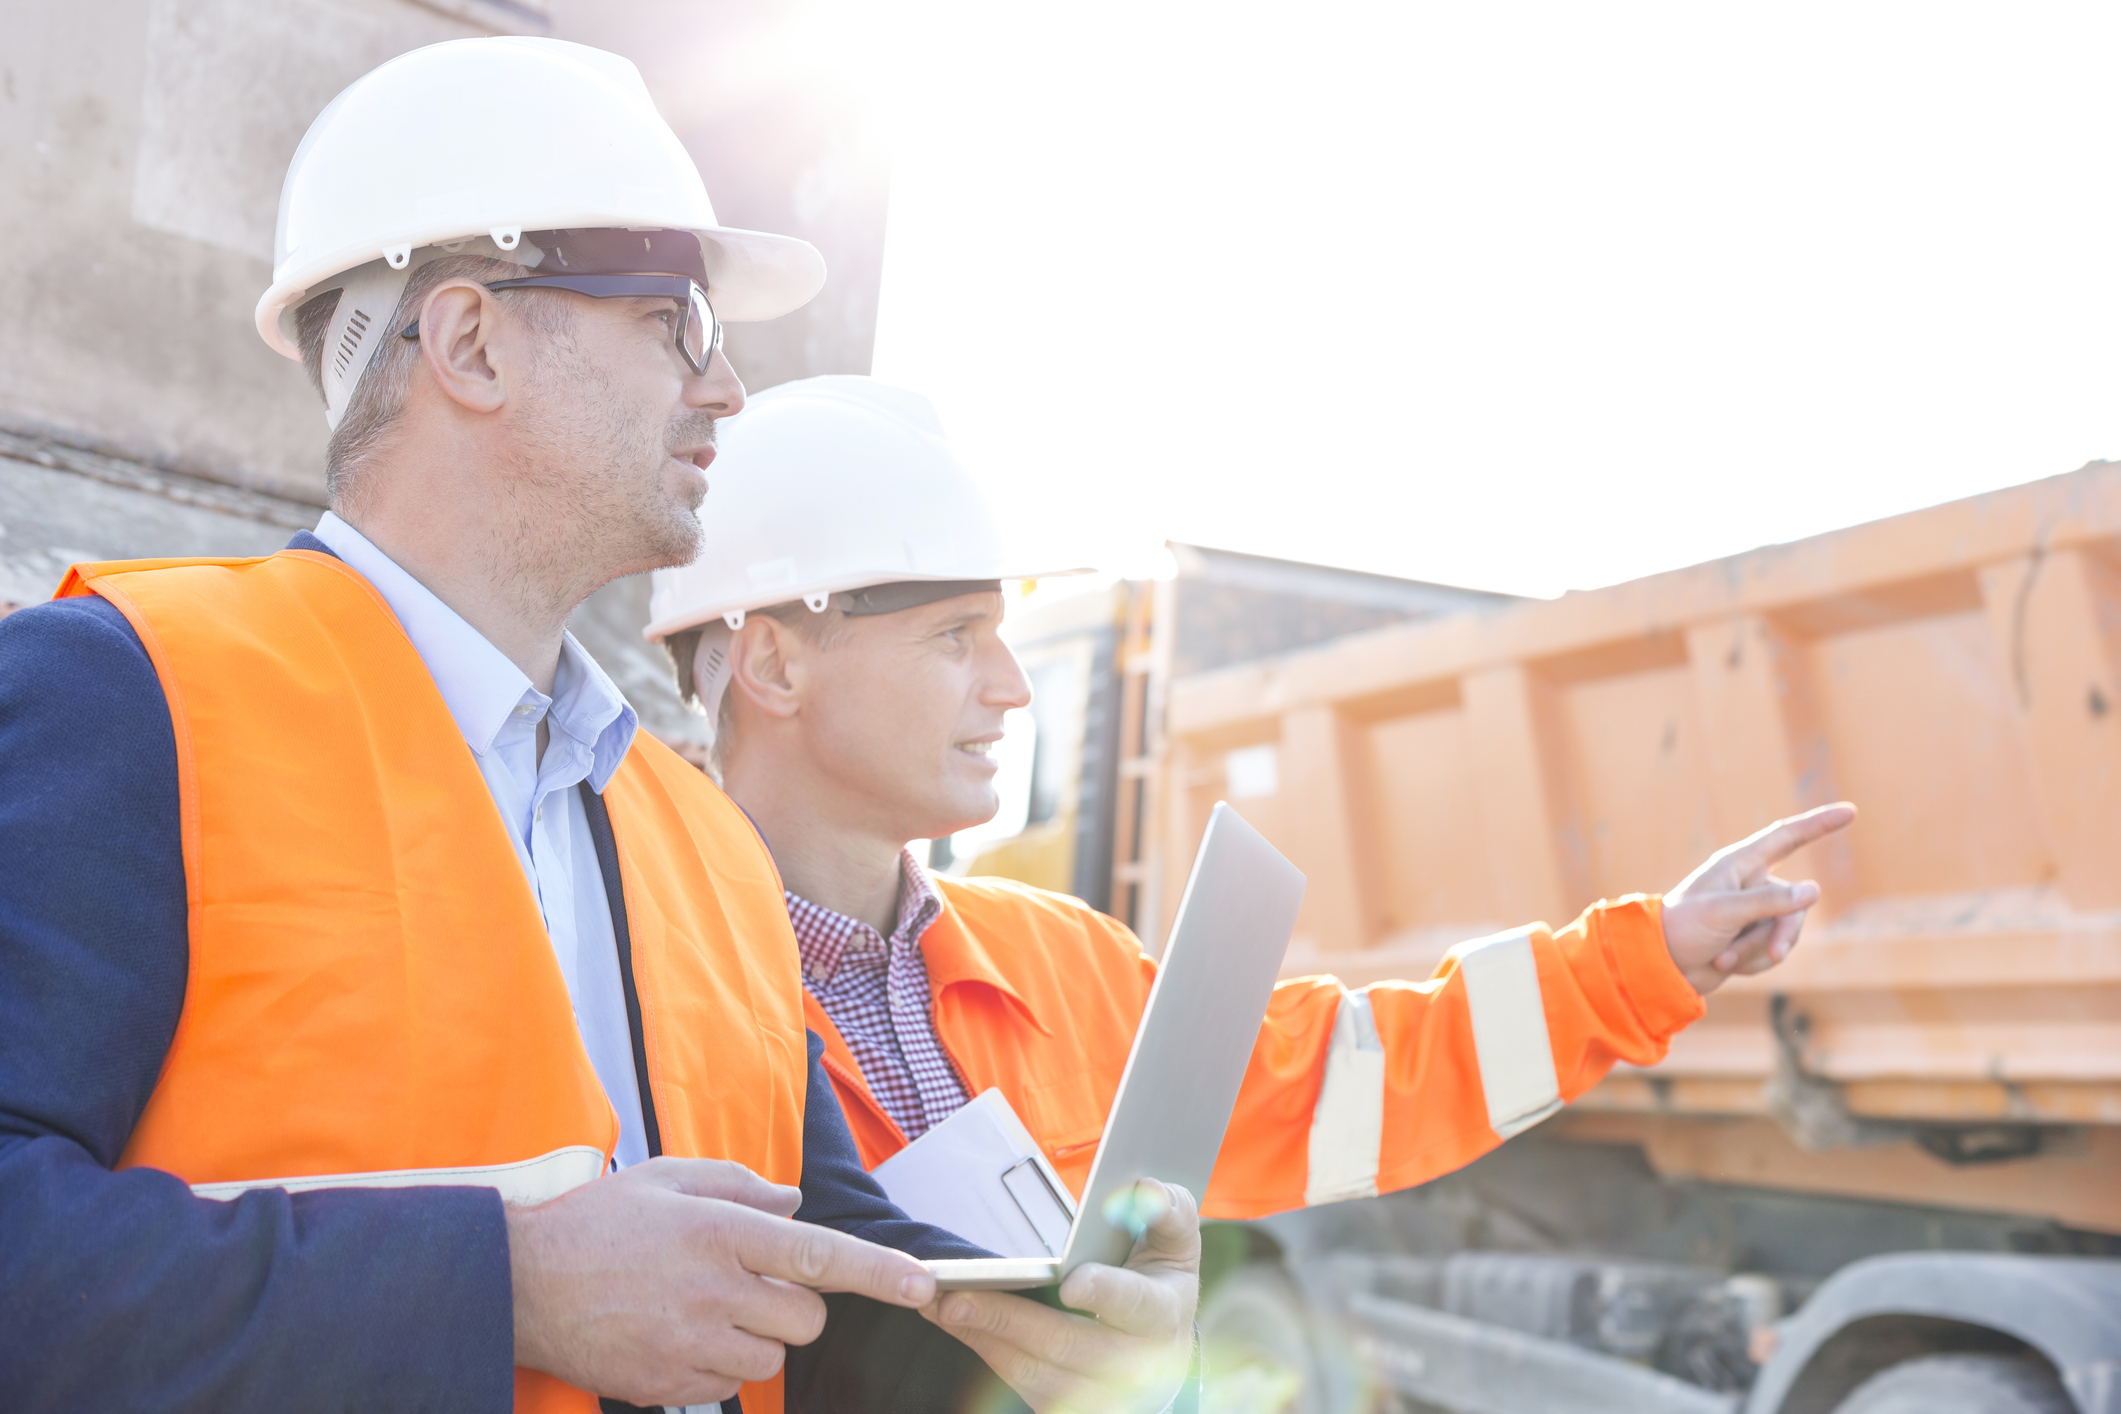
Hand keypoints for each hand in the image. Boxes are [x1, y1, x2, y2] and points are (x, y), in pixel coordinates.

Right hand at [507, 1156, 935, 1406]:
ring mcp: (690, 1344)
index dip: (879, 1273)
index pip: (819, 1255)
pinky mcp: (669, 1386)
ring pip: (771, 1356)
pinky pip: (728, 1385)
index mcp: (719, 1231)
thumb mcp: (668, 1179)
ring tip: (703, 1307)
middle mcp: (712, 1290)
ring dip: (755, 1335)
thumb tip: (794, 1206)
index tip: (922, 1287)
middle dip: (793, 1304)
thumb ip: (740, 1186)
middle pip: (806, 1318)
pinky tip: (677, 1334)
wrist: (517, 1285)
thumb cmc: (596, 1224)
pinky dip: (718, 1364)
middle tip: (746, 1282)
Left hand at [924, 1181, 1199, 1413]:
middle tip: (956, 1296)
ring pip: (1033, 1371)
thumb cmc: (1159, 1284)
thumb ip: (1165, 1210)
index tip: (1071, 1282)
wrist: (1163, 1354)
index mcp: (1160, 1314)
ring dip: (981, 1336)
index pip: (1133, 1304)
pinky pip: (1018, 1383)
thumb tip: (1142, 1189)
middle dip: (1007, 1320)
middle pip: (1066, 1344)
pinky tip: (952, 1320)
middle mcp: (1133, 1364)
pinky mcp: (1065, 1406)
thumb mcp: (1174, 1243)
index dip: (1105, 1293)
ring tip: (937, 1302)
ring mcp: (1097, 1393)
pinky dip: (982, 1349)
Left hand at [1661, 802, 1855, 994]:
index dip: (1819, 824)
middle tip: (1773, 954)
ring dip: (1758, 952)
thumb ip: (1769, 902)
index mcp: (1738, 864)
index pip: (1787, 837)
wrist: (1659, 967)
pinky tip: (1724, 964)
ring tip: (1723, 958)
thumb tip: (1813, 891)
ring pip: (1785, 931)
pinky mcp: (1749, 938)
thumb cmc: (1682, 929)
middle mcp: (1748, 884)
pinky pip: (1773, 951)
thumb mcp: (1724, 913)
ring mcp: (1751, 912)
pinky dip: (1753, 962)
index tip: (1850, 811)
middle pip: (1794, 903)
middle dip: (1783, 933)